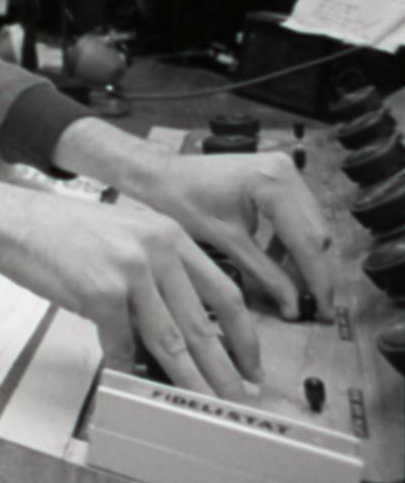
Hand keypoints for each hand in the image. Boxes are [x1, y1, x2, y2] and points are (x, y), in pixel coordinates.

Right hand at [0, 193, 256, 398]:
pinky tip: (131, 384)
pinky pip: (120, 343)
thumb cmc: (60, 232)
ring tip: (202, 406)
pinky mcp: (100, 291)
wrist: (10, 219)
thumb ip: (154, 275)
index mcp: (169, 234)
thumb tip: (177, 331)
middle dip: (224, 370)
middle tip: (240, 401)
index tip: (251, 366)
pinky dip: (126, 368)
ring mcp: (129, 269)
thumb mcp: (122, 239)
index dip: (244, 336)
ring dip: (188, 380)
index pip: (224, 292)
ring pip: (170, 339)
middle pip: (203, 323)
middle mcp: (157, 248)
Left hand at [127, 150, 336, 323]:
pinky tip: (275, 262)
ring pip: (309, 228)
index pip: (308, 241)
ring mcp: (284, 172)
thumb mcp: (224, 241)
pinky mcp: (278, 178)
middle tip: (311, 308)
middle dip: (312, 272)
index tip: (325, 311)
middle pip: (315, 234)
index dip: (318, 280)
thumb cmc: (179, 198)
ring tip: (291, 290)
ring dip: (301, 259)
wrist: (158, 174)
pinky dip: (290, 242)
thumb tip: (294, 306)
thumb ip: (264, 273)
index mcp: (273, 182)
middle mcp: (286, 171)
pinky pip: (296, 217)